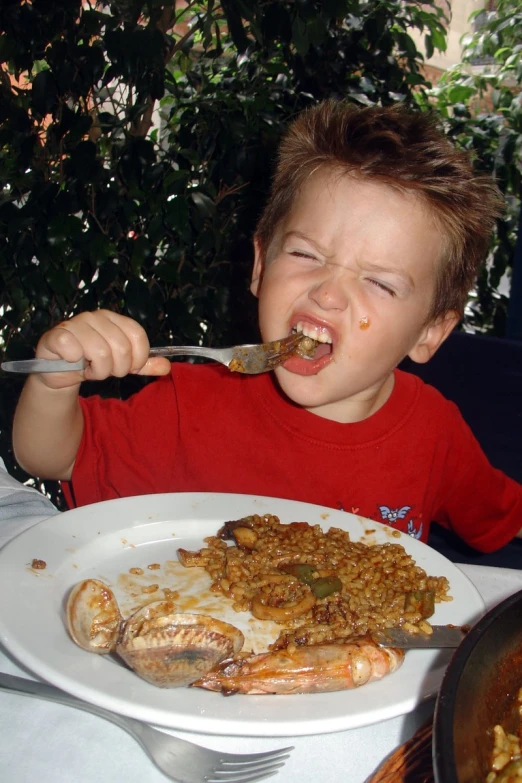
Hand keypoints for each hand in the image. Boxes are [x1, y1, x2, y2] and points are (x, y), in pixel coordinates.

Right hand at [34, 310, 170, 387]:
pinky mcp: (57, 335)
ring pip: (100, 353)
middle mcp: (95, 317)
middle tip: (105, 370)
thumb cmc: (91, 363)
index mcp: (113, 319)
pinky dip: (76, 364)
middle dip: (117, 369)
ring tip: (89, 369)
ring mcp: (75, 324)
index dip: (138, 358)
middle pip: (122, 348)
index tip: (130, 368)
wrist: (59, 372)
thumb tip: (167, 367)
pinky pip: (74, 351)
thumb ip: (142, 365)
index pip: (138, 335)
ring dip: (97, 371)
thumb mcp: (120, 364)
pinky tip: (72, 363)